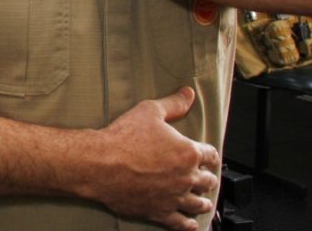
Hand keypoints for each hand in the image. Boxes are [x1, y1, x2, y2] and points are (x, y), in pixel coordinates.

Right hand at [82, 87, 220, 230]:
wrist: (101, 164)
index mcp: (188, 152)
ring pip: (197, 203)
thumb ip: (173, 104)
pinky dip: (188, 224)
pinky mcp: (160, 212)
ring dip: (202, 202)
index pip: (210, 155)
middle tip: (206, 179)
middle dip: (207, 179)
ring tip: (203, 202)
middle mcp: (186, 177)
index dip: (211, 156)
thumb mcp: (149, 111)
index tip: (210, 158)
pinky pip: (181, 223)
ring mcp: (174, 197)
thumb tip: (189, 94)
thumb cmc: (123, 137)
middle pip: (207, 181)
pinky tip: (191, 224)